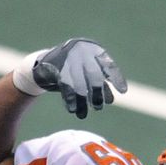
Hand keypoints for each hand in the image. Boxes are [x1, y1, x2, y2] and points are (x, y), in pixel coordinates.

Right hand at [11, 38, 126, 118]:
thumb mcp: (86, 75)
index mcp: (92, 50)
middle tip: (99, 108)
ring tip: (83, 114)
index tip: (123, 91)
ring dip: (82, 101)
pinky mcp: (55, 66)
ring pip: (79, 83)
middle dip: (98, 94)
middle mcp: (81, 50)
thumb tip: (111, 100)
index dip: (116, 78)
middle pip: (94, 75)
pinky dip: (70, 99)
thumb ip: (99, 83)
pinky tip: (72, 110)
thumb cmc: (70, 71)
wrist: (43, 66)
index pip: (108, 65)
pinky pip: (66, 85)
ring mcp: (68, 57)